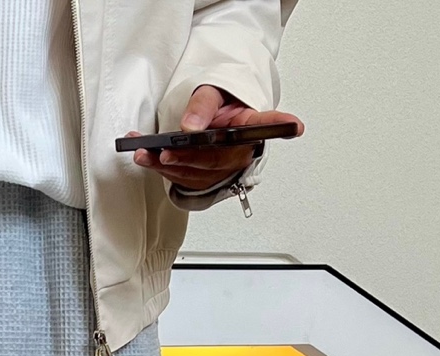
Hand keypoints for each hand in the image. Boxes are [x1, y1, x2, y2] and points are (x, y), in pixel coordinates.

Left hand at [128, 85, 303, 192]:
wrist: (210, 119)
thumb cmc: (216, 105)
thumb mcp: (211, 91)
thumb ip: (202, 104)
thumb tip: (190, 126)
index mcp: (248, 125)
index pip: (267, 123)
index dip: (282, 124)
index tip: (296, 125)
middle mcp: (240, 150)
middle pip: (216, 160)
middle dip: (187, 159)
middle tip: (165, 154)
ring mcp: (224, 169)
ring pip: (197, 173)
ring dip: (166, 166)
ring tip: (143, 153)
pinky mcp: (207, 179)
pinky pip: (185, 179)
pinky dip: (162, 170)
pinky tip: (145, 158)